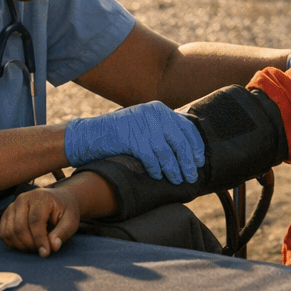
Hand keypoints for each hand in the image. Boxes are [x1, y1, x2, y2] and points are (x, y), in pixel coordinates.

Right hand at [0, 187, 79, 256]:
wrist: (56, 200)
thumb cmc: (64, 211)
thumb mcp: (71, 220)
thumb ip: (63, 232)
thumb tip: (53, 246)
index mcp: (40, 198)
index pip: (35, 221)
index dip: (39, 239)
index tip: (45, 253)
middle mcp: (23, 199)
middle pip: (19, 227)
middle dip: (30, 244)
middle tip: (41, 251)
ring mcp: (12, 206)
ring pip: (9, 232)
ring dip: (21, 246)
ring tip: (34, 248)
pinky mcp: (6, 214)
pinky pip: (3, 233)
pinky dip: (12, 244)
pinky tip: (25, 246)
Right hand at [63, 102, 204, 183]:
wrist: (91, 134)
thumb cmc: (119, 133)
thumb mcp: (144, 124)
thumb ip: (162, 130)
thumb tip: (186, 151)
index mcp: (159, 109)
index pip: (186, 127)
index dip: (195, 146)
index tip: (199, 161)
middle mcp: (153, 113)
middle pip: (179, 141)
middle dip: (187, 162)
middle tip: (191, 177)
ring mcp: (142, 125)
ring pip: (166, 152)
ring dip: (173, 169)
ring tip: (177, 180)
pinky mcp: (132, 138)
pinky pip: (150, 157)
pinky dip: (155, 168)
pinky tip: (157, 176)